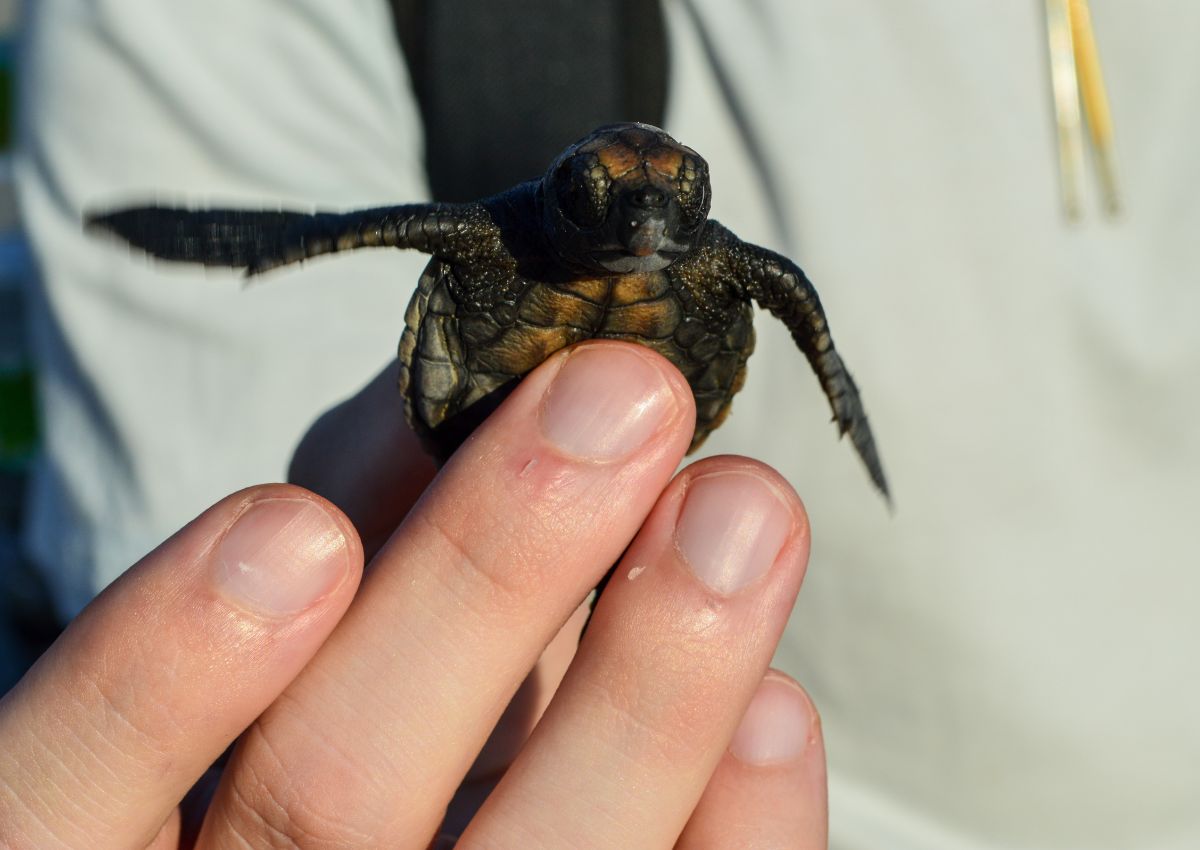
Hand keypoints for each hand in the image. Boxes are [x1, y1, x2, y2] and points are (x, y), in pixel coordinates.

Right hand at [0, 341, 826, 848]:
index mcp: (127, 839)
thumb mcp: (298, 612)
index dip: (160, 670)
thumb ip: (358, 512)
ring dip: (650, 681)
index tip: (294, 527)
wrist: (408, 831)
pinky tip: (774, 707)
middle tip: (621, 400)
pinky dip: (736, 822)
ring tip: (743, 508)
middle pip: (330, 802)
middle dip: (485, 581)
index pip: (73, 785)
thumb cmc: (336, 696)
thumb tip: (460, 391)